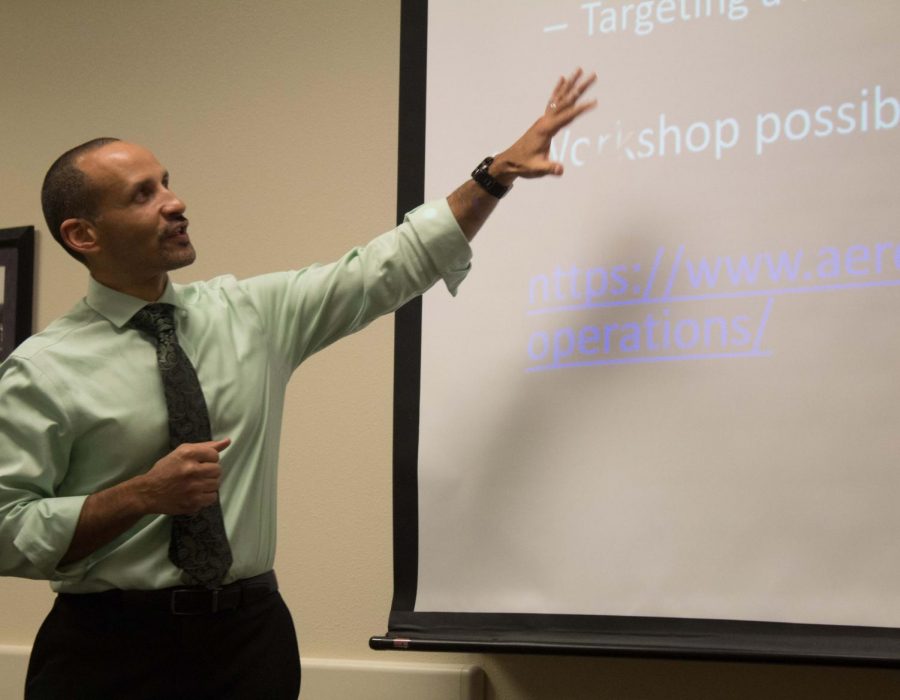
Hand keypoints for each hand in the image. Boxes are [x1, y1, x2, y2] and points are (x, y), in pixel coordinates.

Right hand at [137, 438, 230, 514]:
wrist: (148, 492)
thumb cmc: (166, 470)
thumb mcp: (182, 453)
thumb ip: (206, 446)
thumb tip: (228, 441)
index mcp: (187, 454)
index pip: (214, 455)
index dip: (209, 459)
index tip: (200, 463)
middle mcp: (190, 469)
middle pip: (217, 470)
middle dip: (210, 472)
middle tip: (197, 474)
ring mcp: (192, 487)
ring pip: (216, 484)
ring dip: (209, 484)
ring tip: (196, 484)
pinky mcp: (193, 502)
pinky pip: (212, 498)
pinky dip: (206, 497)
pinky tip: (196, 493)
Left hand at [491, 68, 597, 182]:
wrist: (509, 162)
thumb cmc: (523, 165)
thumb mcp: (537, 169)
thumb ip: (549, 168)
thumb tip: (560, 170)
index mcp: (546, 129)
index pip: (568, 116)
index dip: (581, 109)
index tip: (595, 102)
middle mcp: (545, 120)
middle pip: (566, 101)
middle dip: (580, 88)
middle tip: (593, 75)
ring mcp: (543, 119)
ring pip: (560, 98)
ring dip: (570, 83)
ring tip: (579, 70)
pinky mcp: (542, 120)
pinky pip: (553, 101)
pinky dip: (558, 90)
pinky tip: (562, 80)